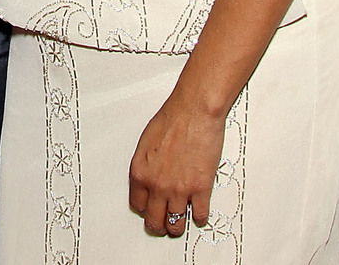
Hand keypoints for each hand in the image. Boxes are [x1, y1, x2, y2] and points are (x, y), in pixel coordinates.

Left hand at [129, 89, 227, 237]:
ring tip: (180, 224)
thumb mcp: (146, 143)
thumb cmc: (173, 119)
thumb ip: (146, 165)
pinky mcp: (200, 189)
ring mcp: (179, 190)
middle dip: (158, 225)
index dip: (144, 209)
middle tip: (162, 226)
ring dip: (177, 226)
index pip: (137, 205)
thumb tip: (149, 178)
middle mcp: (157, 185)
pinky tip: (198, 213)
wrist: (194, 112)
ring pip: (175, 224)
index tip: (149, 210)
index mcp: (140, 172)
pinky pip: (199, 215)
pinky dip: (199, 217)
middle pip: (154, 220)